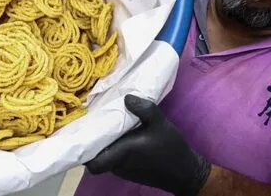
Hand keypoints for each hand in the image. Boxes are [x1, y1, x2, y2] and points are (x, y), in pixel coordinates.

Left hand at [86, 95, 210, 195]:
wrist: (185, 172)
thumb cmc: (171, 148)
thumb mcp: (160, 123)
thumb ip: (144, 109)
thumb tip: (126, 97)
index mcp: (123, 153)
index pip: (92, 162)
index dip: (84, 150)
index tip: (85, 130)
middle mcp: (119, 164)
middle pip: (96, 155)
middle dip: (94, 140)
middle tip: (95, 120)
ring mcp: (123, 170)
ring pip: (105, 156)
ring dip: (105, 143)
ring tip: (107, 124)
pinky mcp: (129, 171)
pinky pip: (114, 159)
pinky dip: (114, 148)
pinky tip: (121, 134)